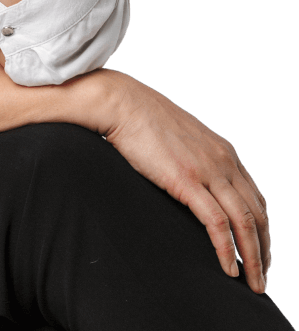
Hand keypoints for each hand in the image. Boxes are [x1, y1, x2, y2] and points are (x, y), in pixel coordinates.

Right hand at [93, 69, 270, 294]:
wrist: (123, 102)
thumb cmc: (145, 119)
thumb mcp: (183, 139)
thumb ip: (197, 160)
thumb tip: (195, 182)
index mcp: (225, 152)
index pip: (256, 199)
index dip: (262, 231)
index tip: (260, 254)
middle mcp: (224, 161)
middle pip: (257, 214)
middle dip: (263, 250)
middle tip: (261, 279)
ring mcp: (208, 170)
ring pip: (244, 222)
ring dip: (253, 257)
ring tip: (253, 283)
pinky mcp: (187, 180)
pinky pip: (217, 222)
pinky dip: (227, 249)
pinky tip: (229, 268)